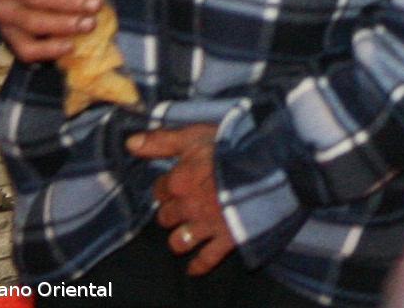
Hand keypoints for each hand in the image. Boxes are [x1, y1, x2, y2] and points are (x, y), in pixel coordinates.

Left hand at [129, 124, 233, 275]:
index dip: (169, 185)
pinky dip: (198, 265)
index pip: (160, 189)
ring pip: (178, 241)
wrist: (274, 164)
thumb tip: (129, 143)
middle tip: (186, 204)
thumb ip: (162, 141)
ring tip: (188, 231)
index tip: (179, 180)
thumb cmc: (236, 146)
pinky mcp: (226, 238)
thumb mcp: (197, 135)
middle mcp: (188, 207)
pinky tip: (193, 268)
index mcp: (179, 181)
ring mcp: (206, 225)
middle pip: (166, 217)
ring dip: (181, 237)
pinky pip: (206, 259)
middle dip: (173, 211)